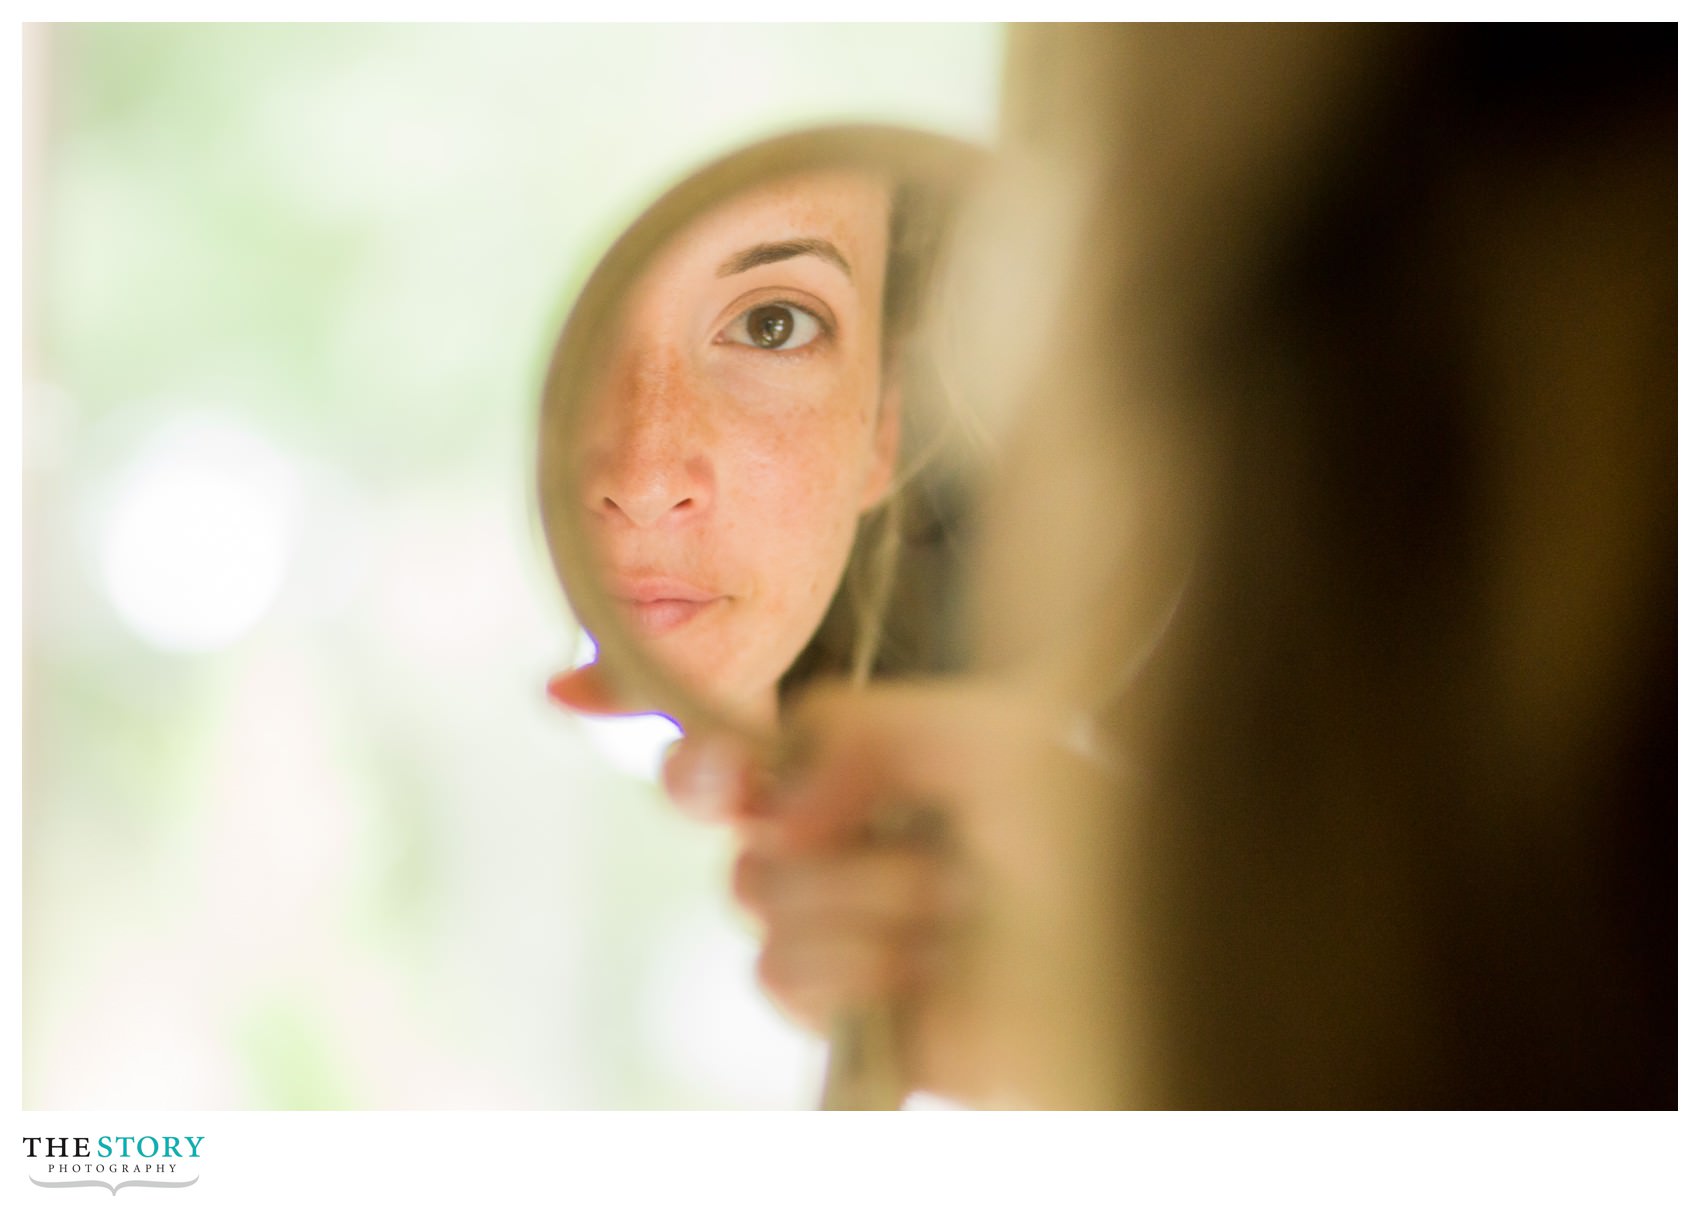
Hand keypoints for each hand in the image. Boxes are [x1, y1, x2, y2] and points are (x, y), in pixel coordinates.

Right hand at [677, 679, 1135, 1106]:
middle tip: (918, 846)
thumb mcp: (989, 734)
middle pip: (746, 837)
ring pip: (758, 908)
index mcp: (887, 777)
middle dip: (823, 841)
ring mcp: (859, 937)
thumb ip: (859, 727)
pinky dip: (847, 965)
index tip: (727, 775)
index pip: (758, 760)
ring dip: (857, 900)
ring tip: (953, 905)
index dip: (713, 766)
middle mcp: (864, 854)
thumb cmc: (1098, 833)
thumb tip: (778, 805)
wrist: (1155, 950)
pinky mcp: (862, 1016)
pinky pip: (782, 978)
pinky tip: (919, 967)